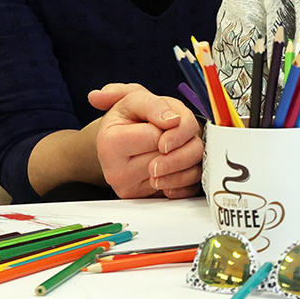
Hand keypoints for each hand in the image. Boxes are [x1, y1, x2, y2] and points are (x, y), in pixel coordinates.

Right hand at [87, 83, 202, 197]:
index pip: (156, 137)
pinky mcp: (147, 199)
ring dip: (189, 155)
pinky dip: (189, 175)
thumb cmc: (127, 119)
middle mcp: (117, 172)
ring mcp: (131, 189)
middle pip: (171, 157)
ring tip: (176, 145)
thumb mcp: (134, 99)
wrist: (117, 140)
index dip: (168, 126)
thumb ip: (153, 104)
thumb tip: (172, 120)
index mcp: (110, 143)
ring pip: (182, 173)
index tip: (162, 121)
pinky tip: (179, 163)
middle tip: (172, 132)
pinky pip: (184, 190)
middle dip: (182, 140)